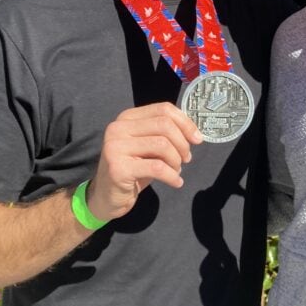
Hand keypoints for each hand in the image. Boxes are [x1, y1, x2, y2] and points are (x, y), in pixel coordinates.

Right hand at [87, 102, 202, 221]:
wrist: (108, 196)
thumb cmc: (134, 169)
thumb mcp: (149, 147)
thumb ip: (165, 134)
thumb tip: (195, 133)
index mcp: (126, 118)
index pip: (163, 109)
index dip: (185, 123)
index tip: (197, 139)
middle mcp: (118, 128)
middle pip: (164, 125)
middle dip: (182, 143)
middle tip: (186, 159)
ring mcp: (115, 147)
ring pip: (162, 145)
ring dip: (177, 161)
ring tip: (176, 170)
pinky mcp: (118, 168)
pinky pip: (157, 168)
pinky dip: (172, 176)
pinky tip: (176, 182)